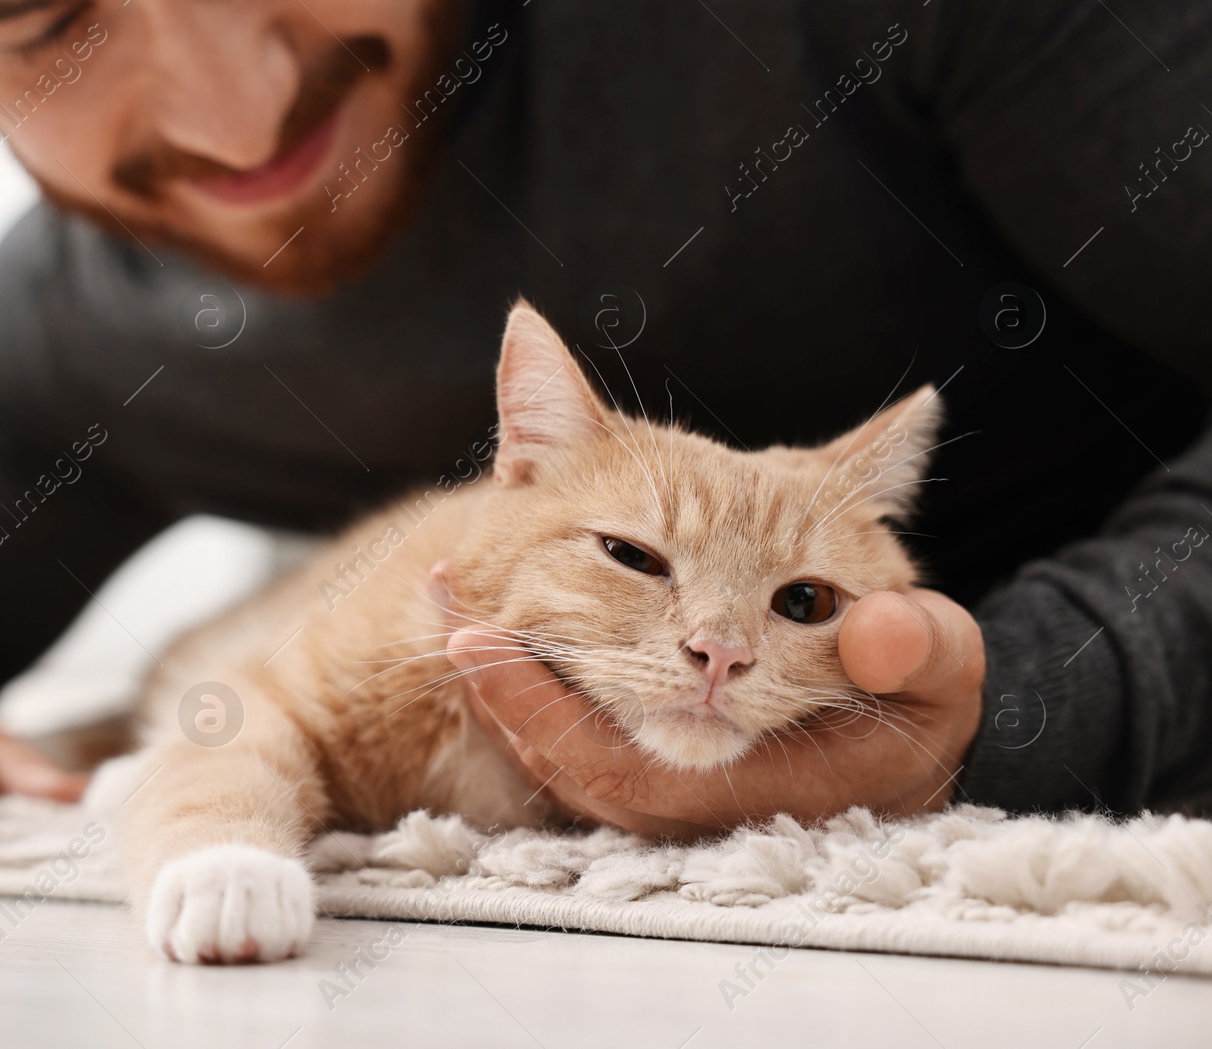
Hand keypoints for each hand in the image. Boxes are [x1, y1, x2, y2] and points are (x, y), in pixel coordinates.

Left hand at [447, 588, 983, 837]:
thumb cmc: (916, 697)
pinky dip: (521, 672)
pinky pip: (565, 724)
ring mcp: (662, 777)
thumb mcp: (944, 669)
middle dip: (496, 684)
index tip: (477, 634)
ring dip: (499, 675)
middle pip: (560, 757)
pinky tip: (485, 611)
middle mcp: (691, 795)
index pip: (616, 763)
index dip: (539, 703)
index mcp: (748, 785)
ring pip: (554, 744)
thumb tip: (879, 629)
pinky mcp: (644, 753)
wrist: (899, 723)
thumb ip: (924, 649)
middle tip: (444, 608)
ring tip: (451, 593)